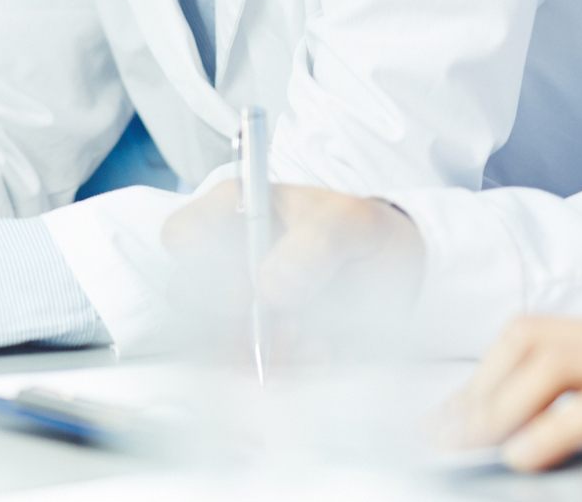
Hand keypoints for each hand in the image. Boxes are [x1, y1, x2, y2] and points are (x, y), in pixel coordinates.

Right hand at [162, 181, 423, 357]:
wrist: (398, 271)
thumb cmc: (361, 231)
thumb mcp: (351, 221)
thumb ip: (315, 242)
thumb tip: (270, 286)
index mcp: (237, 211)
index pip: (182, 234)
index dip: (200, 261)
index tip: (246, 285)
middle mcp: (230, 260)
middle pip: (190, 298)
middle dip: (236, 319)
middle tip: (285, 320)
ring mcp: (245, 305)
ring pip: (223, 341)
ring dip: (269, 350)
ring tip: (317, 341)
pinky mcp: (267, 343)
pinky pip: (258, 369)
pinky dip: (291, 370)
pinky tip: (324, 353)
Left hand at [445, 315, 581, 476]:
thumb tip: (537, 427)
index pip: (538, 332)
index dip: (487, 372)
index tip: (451, 415)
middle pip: (534, 337)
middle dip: (482, 385)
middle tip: (448, 433)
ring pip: (557, 359)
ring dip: (505, 404)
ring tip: (478, 444)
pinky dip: (556, 428)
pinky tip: (529, 456)